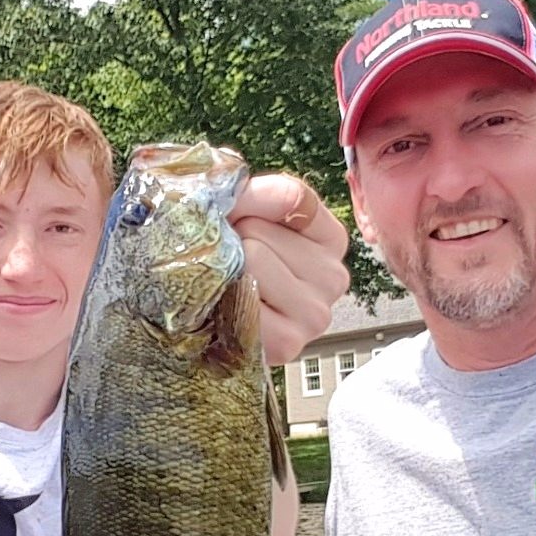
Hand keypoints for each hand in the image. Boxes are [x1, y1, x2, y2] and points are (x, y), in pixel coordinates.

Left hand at [230, 173, 350, 365]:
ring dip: (226, 270)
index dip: (247, 203)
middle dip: (232, 242)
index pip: (291, 195)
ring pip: (252, 259)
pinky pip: (243, 297)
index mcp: (330, 239)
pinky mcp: (289, 342)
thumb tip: (261, 196)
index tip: (238, 223)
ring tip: (228, 286)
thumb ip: (255, 193)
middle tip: (229, 264)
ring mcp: (316, 314)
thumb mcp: (245, 211)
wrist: (201, 308)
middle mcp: (334, 277)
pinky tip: (227, 311)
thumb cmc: (229, 259)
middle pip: (259, 231)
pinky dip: (223, 300)